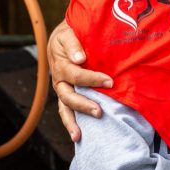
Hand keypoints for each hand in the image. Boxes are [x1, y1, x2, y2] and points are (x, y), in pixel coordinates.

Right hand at [47, 21, 113, 140]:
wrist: (64, 36)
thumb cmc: (70, 34)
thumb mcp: (68, 33)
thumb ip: (73, 44)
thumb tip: (80, 58)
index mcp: (60, 64)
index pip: (76, 74)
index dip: (92, 78)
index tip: (110, 81)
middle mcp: (59, 80)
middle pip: (68, 96)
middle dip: (84, 104)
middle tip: (99, 111)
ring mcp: (62, 89)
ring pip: (65, 108)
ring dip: (72, 122)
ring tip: (79, 136)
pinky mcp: (66, 95)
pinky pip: (66, 111)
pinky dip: (71, 124)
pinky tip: (78, 136)